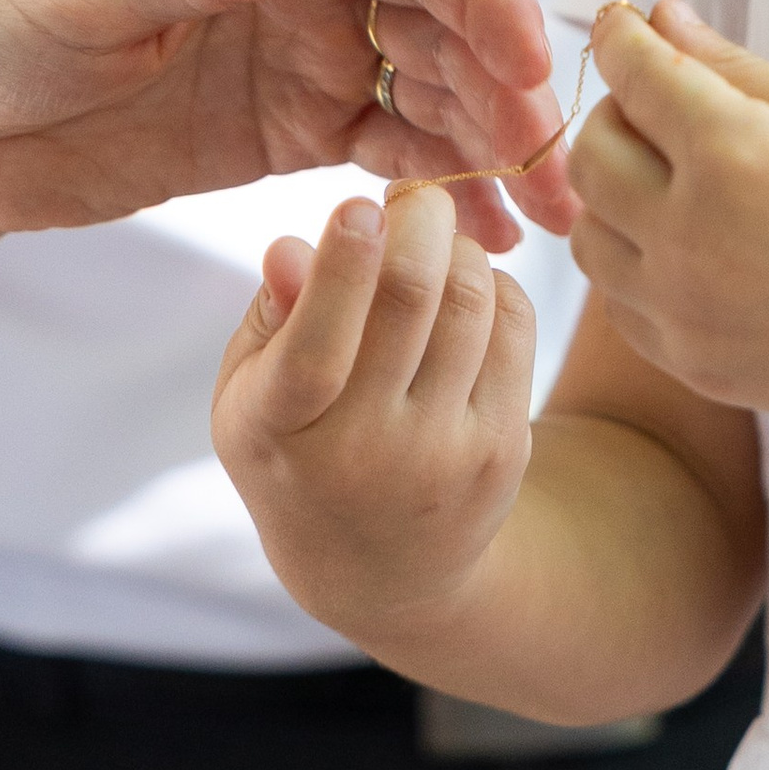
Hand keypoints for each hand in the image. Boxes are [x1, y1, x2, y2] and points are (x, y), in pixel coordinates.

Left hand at [0, 0, 571, 264]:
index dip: (482, 0)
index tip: (529, 70)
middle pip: (445, 26)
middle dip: (512, 96)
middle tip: (560, 176)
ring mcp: (306, 56)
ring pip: (436, 95)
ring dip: (500, 150)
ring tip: (554, 221)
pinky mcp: (290, 131)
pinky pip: (392, 158)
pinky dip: (448, 193)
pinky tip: (495, 241)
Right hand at [214, 179, 539, 655]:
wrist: (382, 570)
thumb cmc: (300, 450)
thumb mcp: (254, 397)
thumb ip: (269, 318)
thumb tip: (294, 245)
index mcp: (279, 431)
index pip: (316, 346)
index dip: (344, 266)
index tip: (358, 205)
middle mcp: (363, 450)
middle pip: (412, 301)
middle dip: (421, 221)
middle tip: (415, 198)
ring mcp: (442, 453)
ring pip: (471, 303)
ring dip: (457, 251)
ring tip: (435, 248)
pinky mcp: (502, 449)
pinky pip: (514, 328)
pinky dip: (494, 285)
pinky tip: (467, 291)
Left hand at [562, 0, 768, 438]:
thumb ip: (736, 68)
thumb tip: (662, 17)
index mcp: (735, 154)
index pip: (634, 74)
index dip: (622, 36)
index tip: (626, 23)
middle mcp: (692, 236)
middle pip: (590, 155)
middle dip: (617, 114)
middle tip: (665, 106)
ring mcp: (689, 312)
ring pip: (592, 235)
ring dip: (618, 196)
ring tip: (681, 183)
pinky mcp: (697, 366)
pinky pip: (624, 304)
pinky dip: (638, 265)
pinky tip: (694, 249)